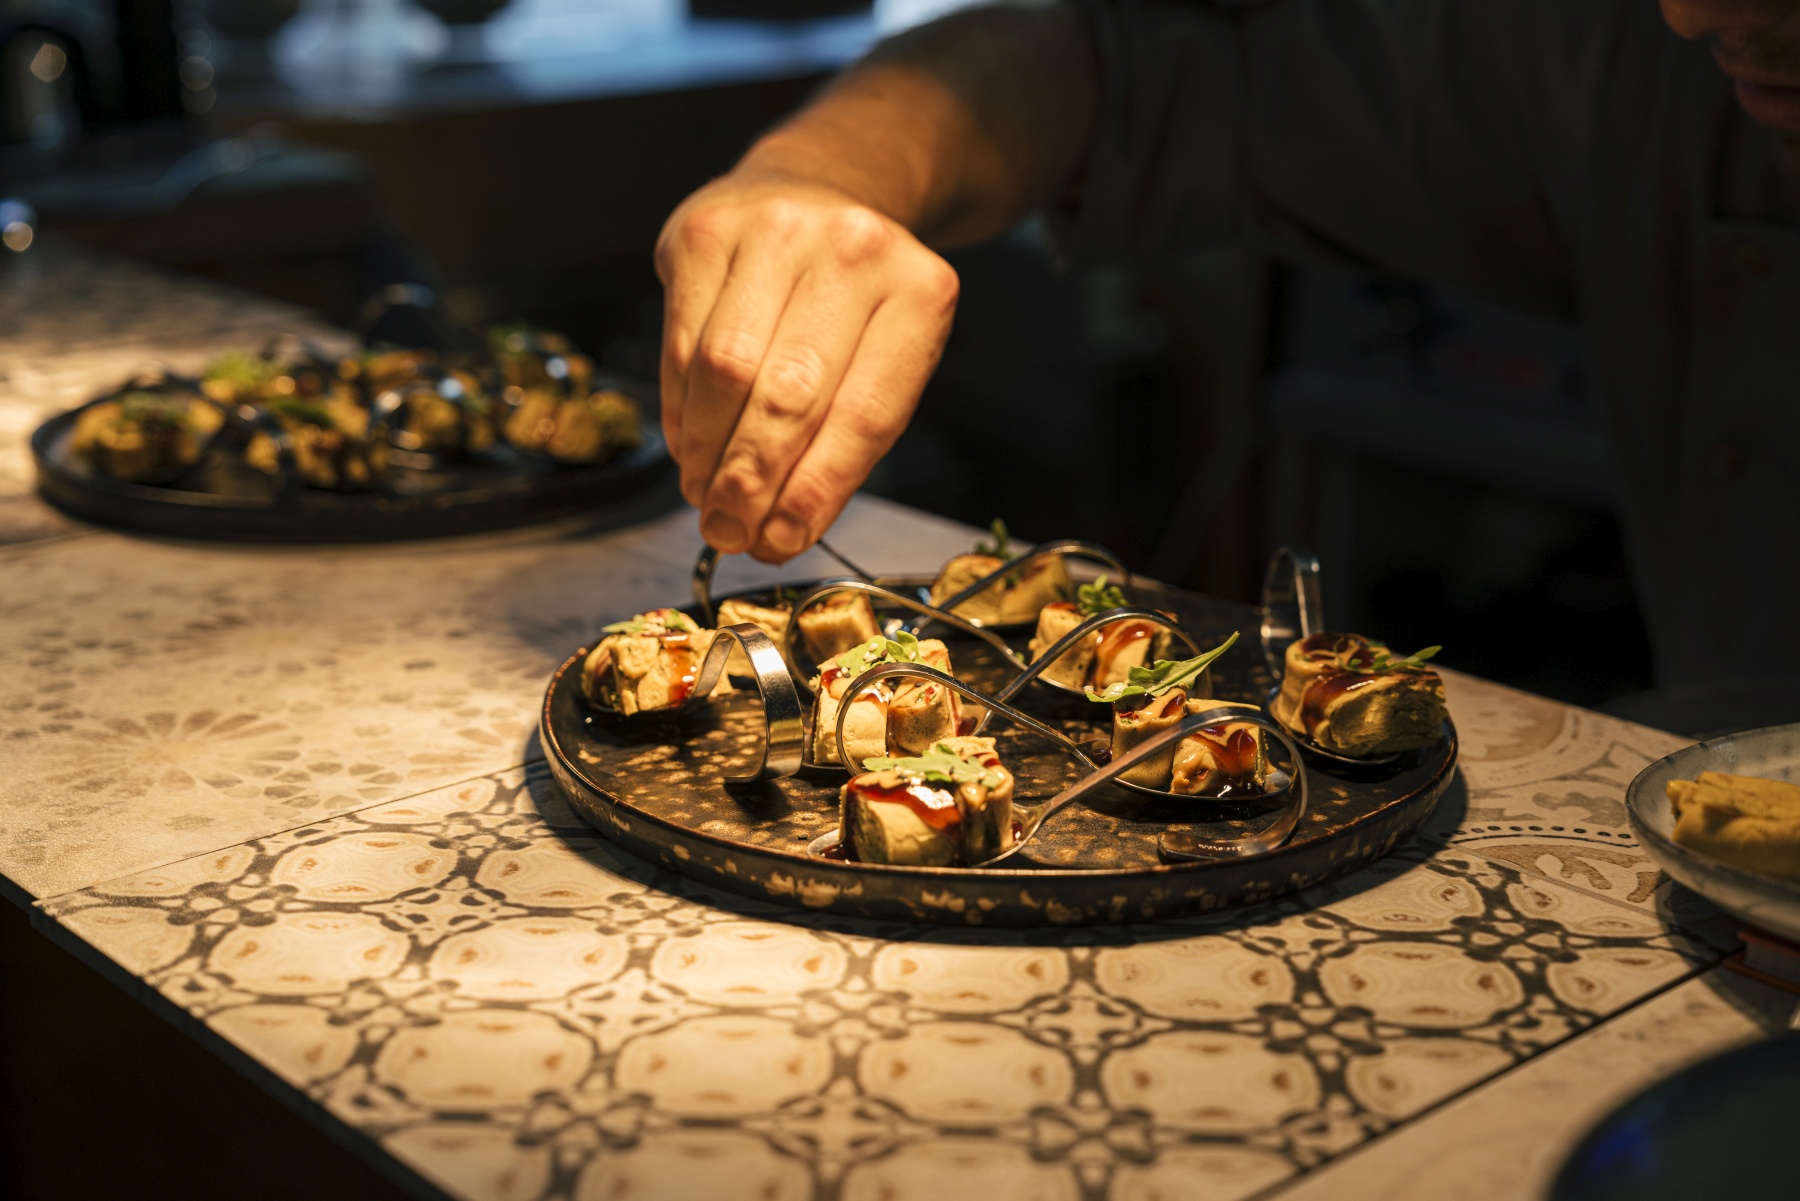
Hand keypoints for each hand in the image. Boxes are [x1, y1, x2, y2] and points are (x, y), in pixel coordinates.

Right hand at [655, 168, 959, 562]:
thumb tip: (777, 532)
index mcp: (919, 292)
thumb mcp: (885, 357)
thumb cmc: (853, 299)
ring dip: (708, 453)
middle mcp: (853, 250)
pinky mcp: (705, 231)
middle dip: (752, 482)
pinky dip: (681, 410)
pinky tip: (689, 445)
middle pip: (788, 396)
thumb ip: (846, 441)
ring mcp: (776, 231)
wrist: (817, 191)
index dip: (815, 491)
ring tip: (705, 497)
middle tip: (730, 531)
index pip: (864, 414)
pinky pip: (682, 343)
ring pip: (725, 372)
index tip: (781, 539)